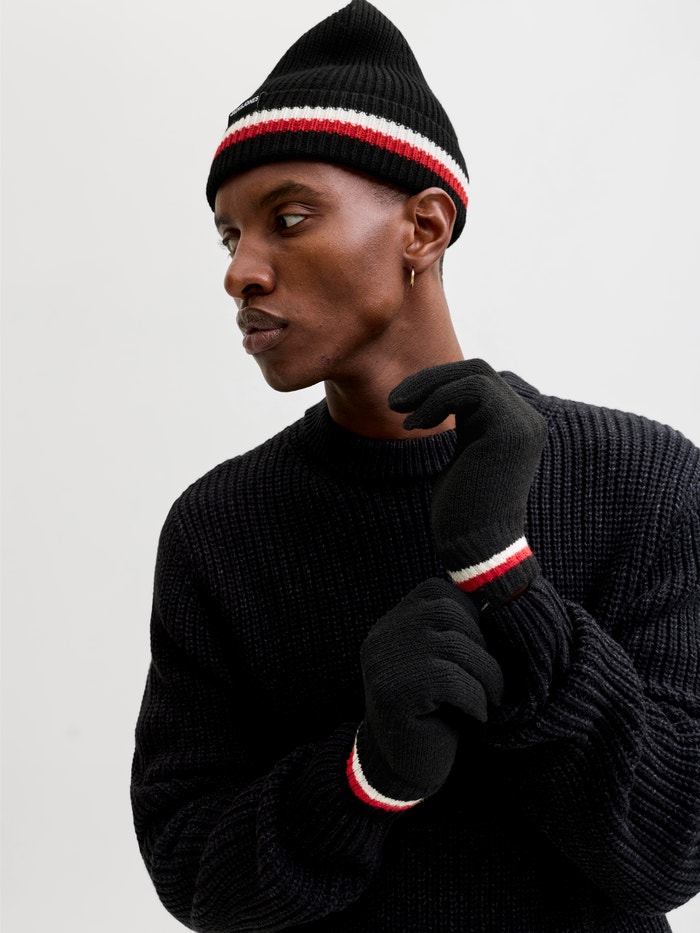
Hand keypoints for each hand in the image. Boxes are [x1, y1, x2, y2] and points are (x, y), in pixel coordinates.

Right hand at [347, 578, 502, 810]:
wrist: (403, 768)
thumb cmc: (437, 712)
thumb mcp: (446, 662)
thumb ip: (458, 632)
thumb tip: (505, 602)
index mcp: (394, 621)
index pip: (438, 591)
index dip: (473, 615)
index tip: (486, 649)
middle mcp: (383, 634)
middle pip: (446, 611)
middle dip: (483, 644)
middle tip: (495, 680)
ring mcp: (384, 661)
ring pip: (453, 645)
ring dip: (487, 673)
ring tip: (493, 697)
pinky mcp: (393, 692)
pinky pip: (449, 679)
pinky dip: (474, 697)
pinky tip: (476, 715)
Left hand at [389, 360, 546, 605]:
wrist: (476, 548)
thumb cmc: (461, 513)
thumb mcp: (460, 458)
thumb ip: (463, 426)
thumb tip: (437, 397)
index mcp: (514, 425)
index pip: (478, 380)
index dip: (437, 383)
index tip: (402, 406)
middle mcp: (526, 420)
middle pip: (477, 370)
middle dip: (430, 379)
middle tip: (394, 402)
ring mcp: (523, 423)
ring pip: (475, 374)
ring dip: (429, 387)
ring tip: (399, 411)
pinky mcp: (511, 430)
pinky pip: (472, 389)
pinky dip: (436, 400)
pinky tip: (414, 426)